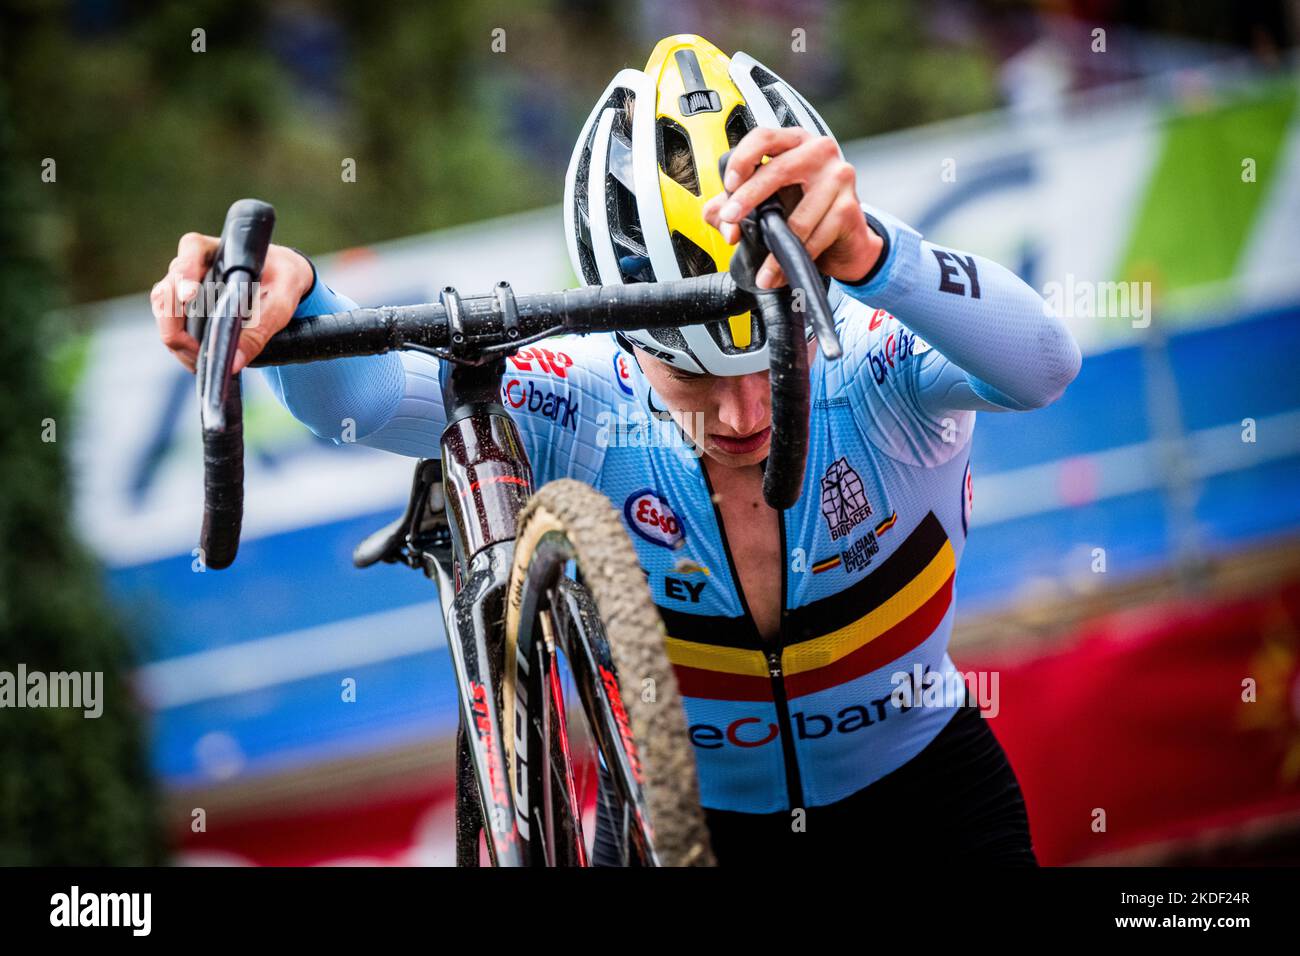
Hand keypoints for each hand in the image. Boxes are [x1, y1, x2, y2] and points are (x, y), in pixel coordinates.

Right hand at [150, 234, 314, 372]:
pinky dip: (183, 349)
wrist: (280, 282)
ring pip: (164, 314)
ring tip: (204, 362)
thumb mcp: (281, 301)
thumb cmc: (281, 281)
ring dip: (178, 341)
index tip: (191, 297)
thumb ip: (261, 328)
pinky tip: (203, 361)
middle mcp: (190, 266)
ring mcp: (181, 289)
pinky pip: (172, 329)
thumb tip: (234, 361)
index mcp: (214, 251)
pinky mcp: (182, 310)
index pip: (190, 251)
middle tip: (199, 351)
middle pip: (166, 291)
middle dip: (175, 325)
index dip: (185, 274)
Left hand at [702, 127, 881, 288]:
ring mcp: (838, 177)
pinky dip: (794, 260)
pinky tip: (780, 274)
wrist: (846, 240)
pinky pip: (815, 238)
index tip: (729, 185)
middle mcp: (819, 152)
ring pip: (799, 217)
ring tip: (760, 271)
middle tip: (730, 218)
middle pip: (778, 169)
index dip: (742, 159)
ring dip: (775, 250)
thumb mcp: (766, 203)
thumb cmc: (804, 212)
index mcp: (795, 142)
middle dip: (749, 196)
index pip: (764, 138)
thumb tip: (725, 225)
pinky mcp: (849, 207)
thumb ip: (734, 206)